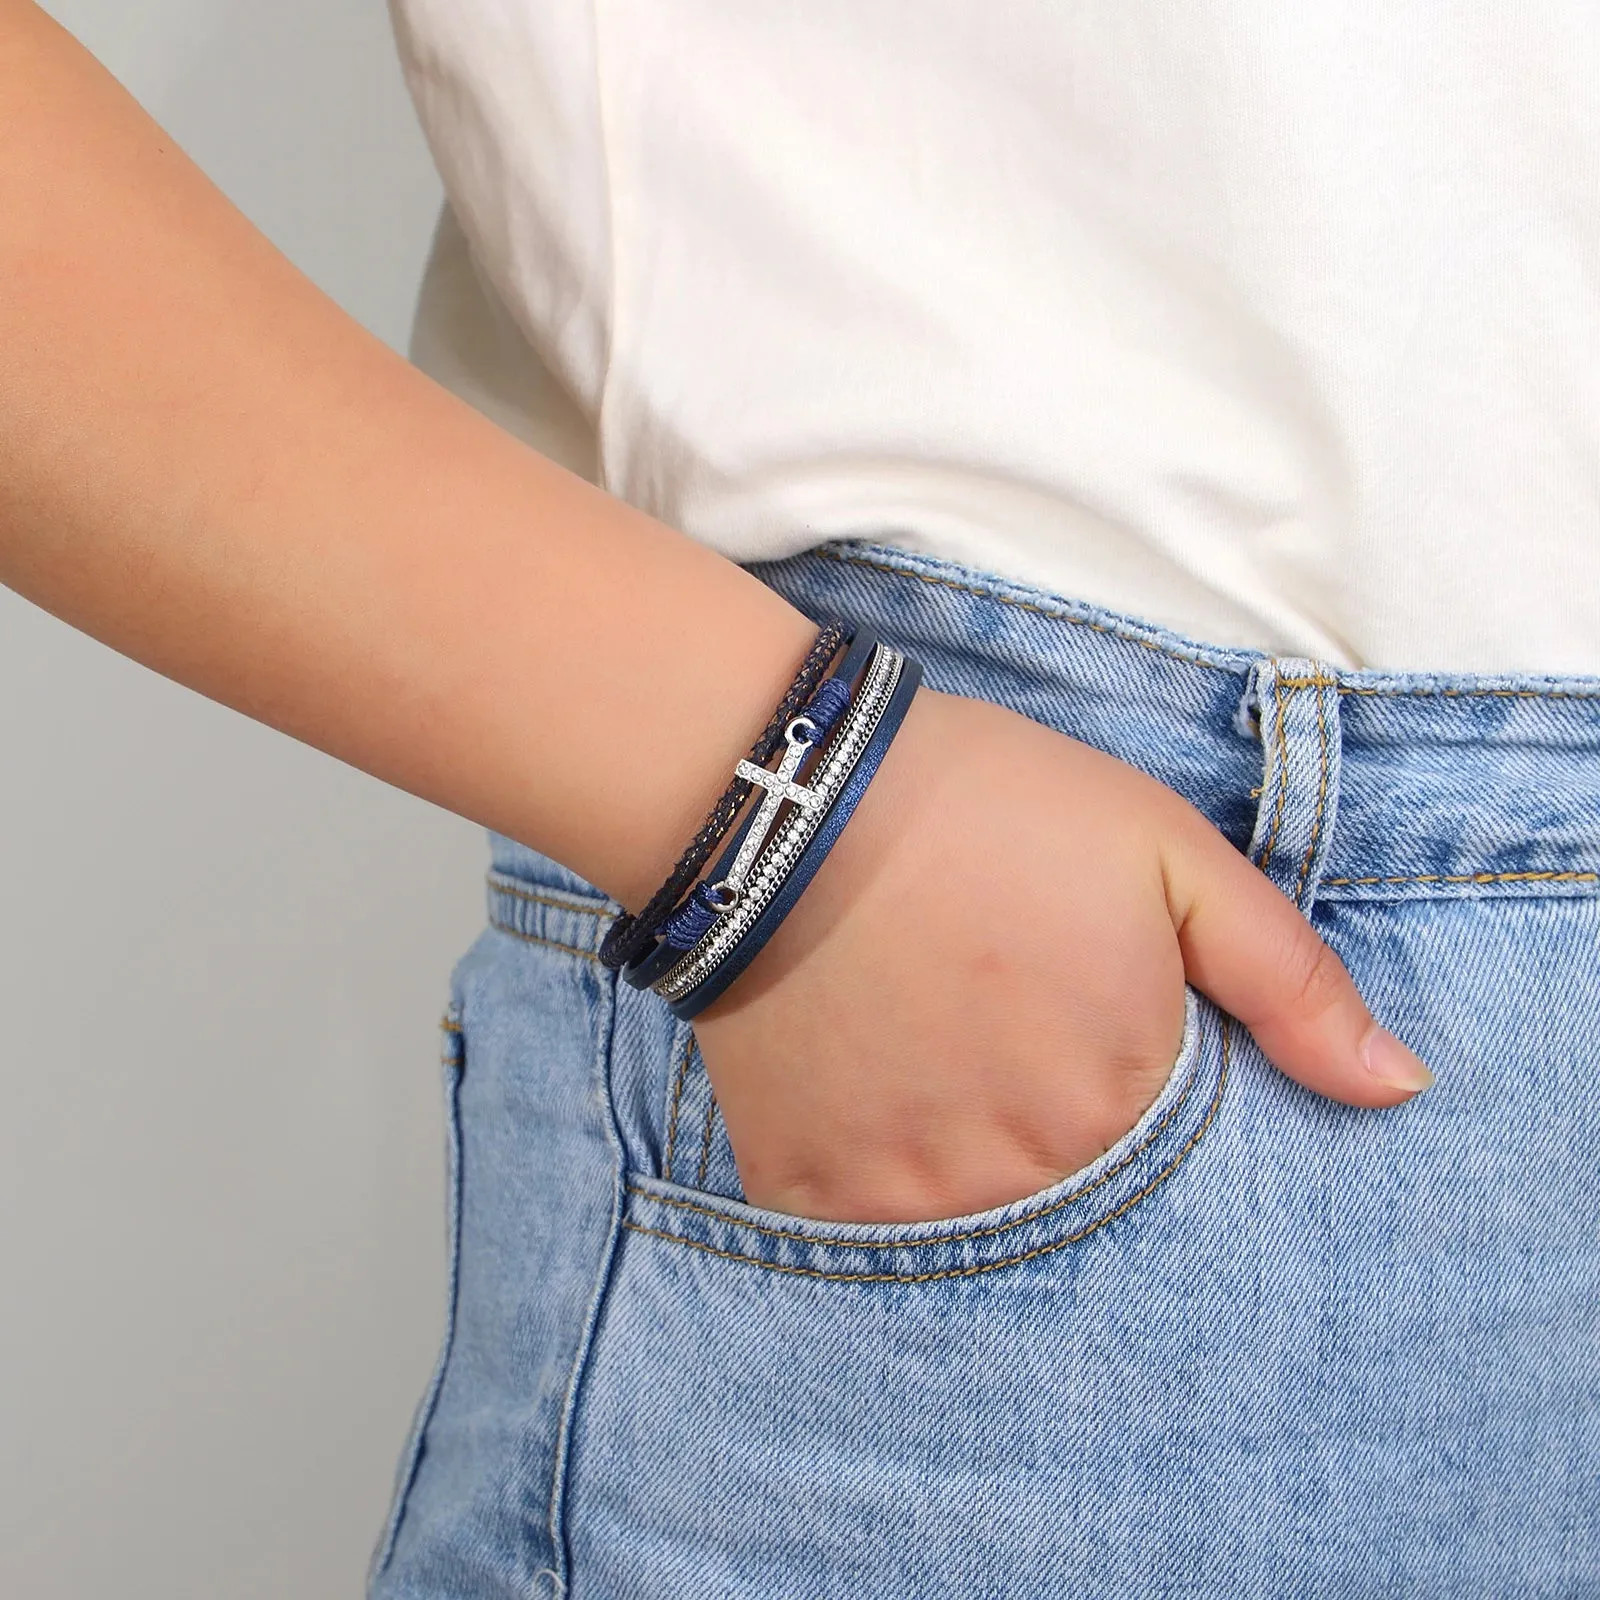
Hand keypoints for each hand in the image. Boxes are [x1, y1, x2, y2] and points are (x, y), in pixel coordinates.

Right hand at [690, 686, 1431, 1223]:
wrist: (793, 796)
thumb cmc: (992, 810)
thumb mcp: (1169, 856)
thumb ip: (1290, 980)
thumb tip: (1398, 1088)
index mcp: (1127, 1101)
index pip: (1179, 1164)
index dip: (1141, 1089)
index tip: (1089, 1021)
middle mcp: (1027, 1177)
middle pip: (1077, 1202)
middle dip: (1058, 1129)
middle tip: (1002, 1025)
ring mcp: (910, 1194)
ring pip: (976, 1223)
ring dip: (971, 1158)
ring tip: (935, 1048)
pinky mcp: (810, 1188)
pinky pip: (868, 1229)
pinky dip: (881, 1172)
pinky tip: (874, 1084)